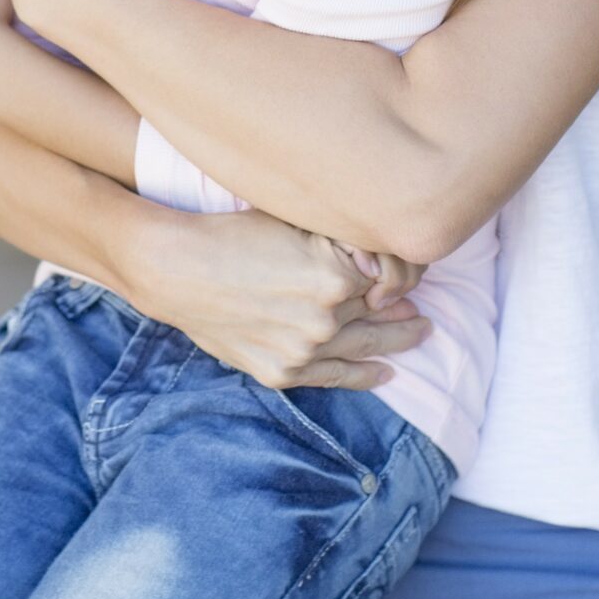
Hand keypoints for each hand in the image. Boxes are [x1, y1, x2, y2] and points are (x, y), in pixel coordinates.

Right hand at [132, 204, 428, 390]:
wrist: (175, 268)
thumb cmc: (231, 233)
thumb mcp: (292, 220)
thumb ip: (339, 239)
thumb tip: (380, 257)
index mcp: (336, 275)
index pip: (387, 277)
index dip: (399, 274)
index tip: (408, 274)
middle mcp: (327, 317)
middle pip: (379, 313)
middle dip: (402, 307)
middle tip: (423, 306)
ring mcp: (305, 349)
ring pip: (365, 347)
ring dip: (396, 341)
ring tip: (420, 333)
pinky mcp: (283, 371)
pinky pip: (336, 378)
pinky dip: (365, 376)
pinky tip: (386, 372)